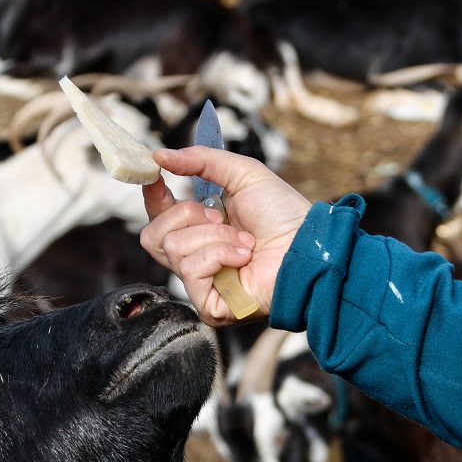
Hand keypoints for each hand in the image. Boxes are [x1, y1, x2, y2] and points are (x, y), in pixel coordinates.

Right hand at [141, 146, 311, 325]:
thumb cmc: (283, 215)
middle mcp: (195, 258)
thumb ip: (201, 160)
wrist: (307, 245)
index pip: (158, 218)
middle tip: (219, 216)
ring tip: (245, 242)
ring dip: (215, 236)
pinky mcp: (209, 306)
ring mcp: (201, 285)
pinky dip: (219, 256)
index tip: (156, 176)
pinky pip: (191, 271)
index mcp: (199, 230)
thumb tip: (159, 156)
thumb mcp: (243, 174)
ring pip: (173, 249)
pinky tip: (243, 257)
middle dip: (186, 215)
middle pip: (153, 236)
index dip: (153, 197)